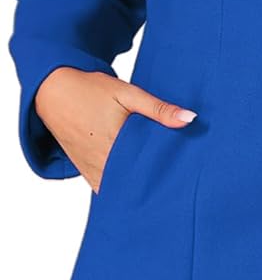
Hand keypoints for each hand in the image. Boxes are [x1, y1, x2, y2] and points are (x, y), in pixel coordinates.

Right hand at [33, 68, 197, 194]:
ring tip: (161, 187)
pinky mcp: (86, 171)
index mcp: (115, 143)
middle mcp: (102, 162)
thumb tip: (190, 118)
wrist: (53, 92)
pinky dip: (120, 188)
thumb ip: (158, 108)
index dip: (168, 173)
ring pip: (120, 188)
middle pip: (136, 181)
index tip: (186, 177)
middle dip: (155, 182)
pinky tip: (136, 186)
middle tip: (178, 183)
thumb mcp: (128, 93)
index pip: (149, 168)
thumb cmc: (91, 90)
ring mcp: (92, 169)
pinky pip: (105, 188)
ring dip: (137, 187)